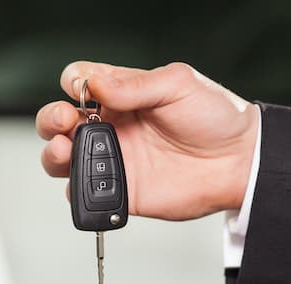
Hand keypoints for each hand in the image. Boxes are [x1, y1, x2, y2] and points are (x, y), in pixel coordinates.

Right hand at [36, 61, 259, 219]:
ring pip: (64, 159)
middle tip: (65, 120)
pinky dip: (78, 192)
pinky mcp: (123, 192)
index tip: (83, 90)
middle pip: (59, 121)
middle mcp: (113, 126)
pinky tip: (88, 183)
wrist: (239, 162)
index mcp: (122, 94)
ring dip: (55, 154)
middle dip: (51, 119)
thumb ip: (134, 84)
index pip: (78, 82)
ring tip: (66, 150)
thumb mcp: (178, 84)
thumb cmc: (216, 117)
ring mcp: (115, 159)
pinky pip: (87, 195)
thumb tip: (95, 85)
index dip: (73, 84)